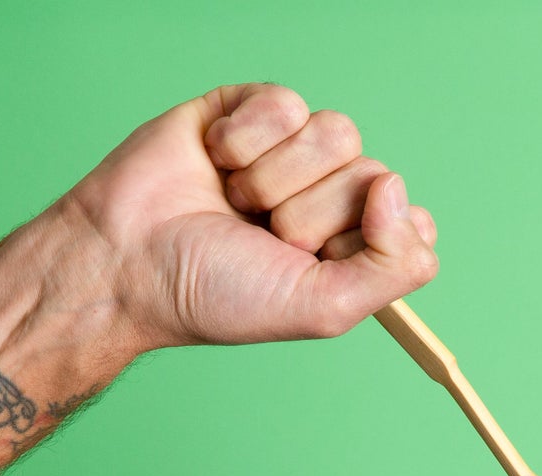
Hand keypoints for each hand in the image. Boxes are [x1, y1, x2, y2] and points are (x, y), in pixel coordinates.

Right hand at [57, 83, 439, 351]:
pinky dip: (244, 139)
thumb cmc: (217, 294)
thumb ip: (392, 267)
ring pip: (335, 133)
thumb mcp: (323, 307)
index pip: (412, 222)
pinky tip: (215, 162)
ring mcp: (292, 154)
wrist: (129, 260)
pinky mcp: (252, 113)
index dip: (371, 237)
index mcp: (353, 250)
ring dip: (276, 177)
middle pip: (372, 173)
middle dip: (310, 214)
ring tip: (235, 202)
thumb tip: (402, 190)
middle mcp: (330, 199)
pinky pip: (285, 103)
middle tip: (262, 237)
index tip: (321, 260)